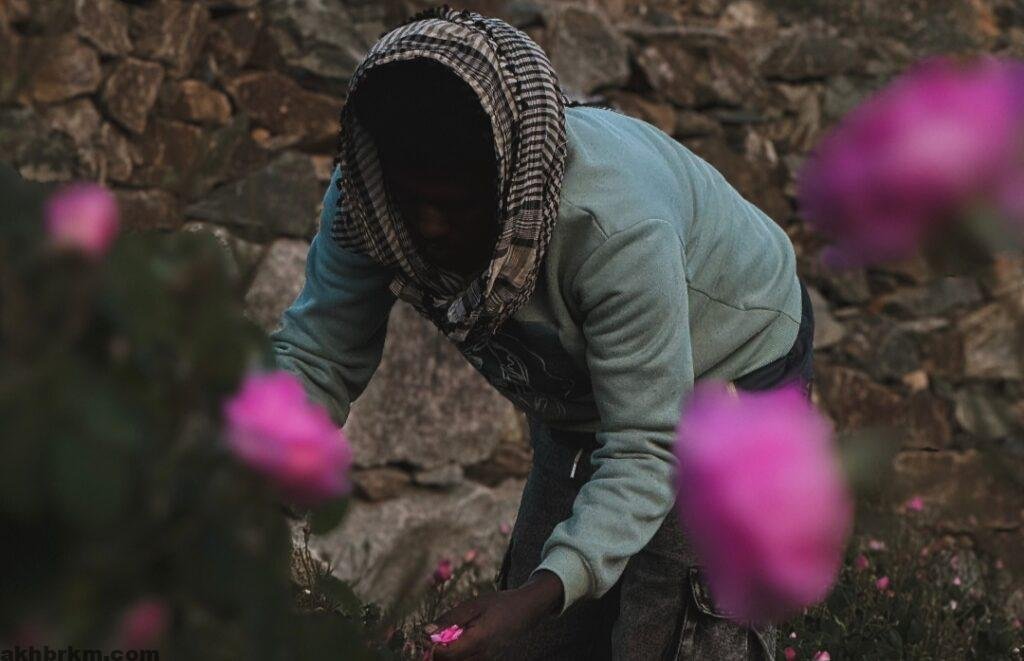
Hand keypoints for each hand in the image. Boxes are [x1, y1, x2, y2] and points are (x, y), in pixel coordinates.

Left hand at [427, 570, 562, 659]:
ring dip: (449, 654)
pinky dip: (459, 655)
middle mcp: (483, 656)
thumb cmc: (499, 603)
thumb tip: (427, 631)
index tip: (427, 635)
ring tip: (450, 637)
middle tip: (435, 636)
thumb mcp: (473, 605)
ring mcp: (487, 660)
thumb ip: (450, 620)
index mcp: (478, 640)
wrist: (526, 610)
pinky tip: (461, 641)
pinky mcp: (489, 660)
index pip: (446, 655)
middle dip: (438, 653)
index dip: (432, 648)